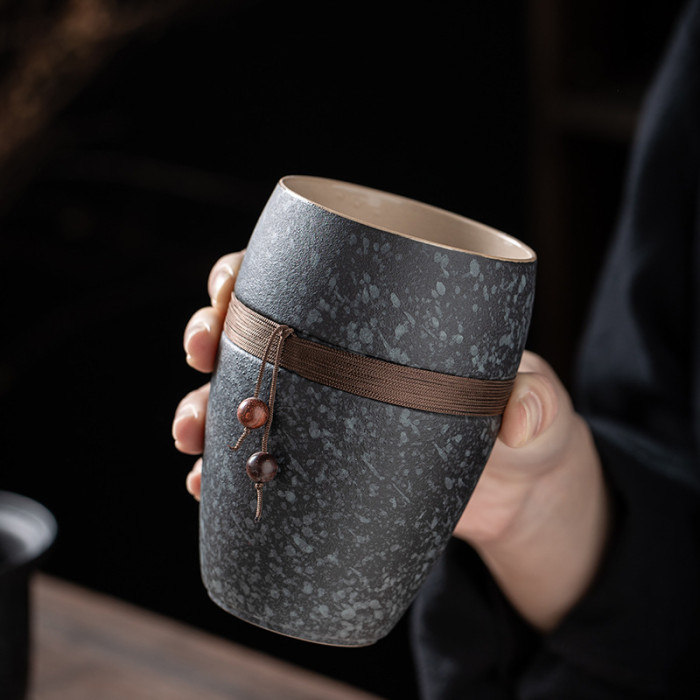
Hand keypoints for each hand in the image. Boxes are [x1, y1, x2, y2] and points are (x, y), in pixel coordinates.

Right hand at [173, 251, 609, 631]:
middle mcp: (334, 363)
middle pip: (248, 335)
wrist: (513, 491)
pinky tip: (206, 489)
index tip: (228, 290)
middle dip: (209, 337)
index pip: (293, 280)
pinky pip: (254, 466)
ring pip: (236, 400)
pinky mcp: (315, 470)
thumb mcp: (535, 406)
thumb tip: (516, 416)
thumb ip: (535, 400)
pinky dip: (221, 476)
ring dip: (200, 411)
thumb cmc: (521, 422)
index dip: (246, 276)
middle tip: (203, 356)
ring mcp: (319, 417)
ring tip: (193, 437)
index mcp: (372, 321)